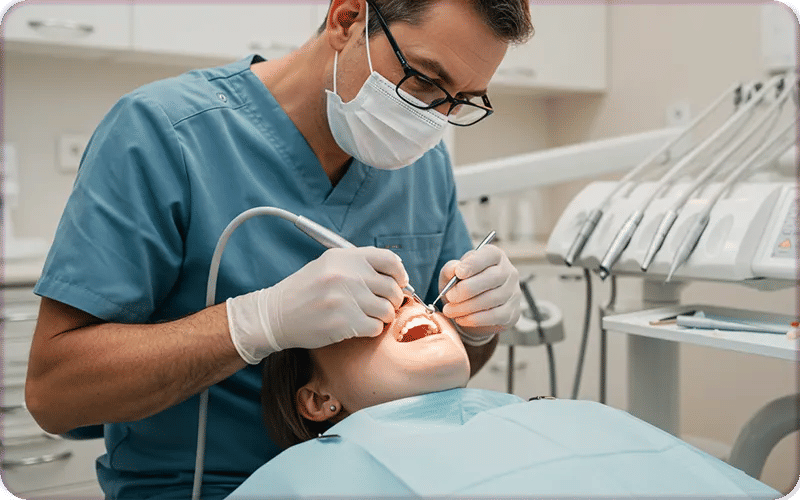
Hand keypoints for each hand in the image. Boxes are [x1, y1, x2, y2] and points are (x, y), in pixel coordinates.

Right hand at [226, 247, 407, 363]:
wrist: (275, 315)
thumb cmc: (305, 291)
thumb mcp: (328, 266)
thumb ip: (359, 266)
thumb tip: (395, 276)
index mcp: (345, 257)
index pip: (390, 260)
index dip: (399, 274)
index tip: (398, 283)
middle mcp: (347, 274)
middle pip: (392, 288)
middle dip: (392, 300)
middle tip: (381, 305)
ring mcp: (345, 299)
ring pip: (387, 310)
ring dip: (382, 316)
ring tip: (367, 316)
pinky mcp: (344, 322)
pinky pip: (376, 327)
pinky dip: (371, 329)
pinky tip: (357, 326)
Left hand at [438, 245, 520, 344]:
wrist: (471, 311)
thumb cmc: (462, 286)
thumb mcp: (452, 274)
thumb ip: (451, 269)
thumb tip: (454, 269)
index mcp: (495, 256)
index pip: (491, 254)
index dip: (474, 263)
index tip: (459, 272)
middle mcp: (509, 272)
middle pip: (492, 277)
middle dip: (467, 289)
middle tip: (450, 296)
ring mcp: (513, 293)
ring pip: (491, 299)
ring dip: (466, 307)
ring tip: (450, 310)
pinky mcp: (512, 313)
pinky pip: (494, 316)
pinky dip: (474, 319)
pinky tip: (461, 318)